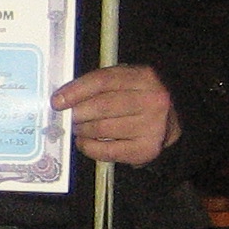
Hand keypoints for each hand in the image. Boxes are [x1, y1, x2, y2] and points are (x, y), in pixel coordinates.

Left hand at [52, 65, 180, 166]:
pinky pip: (107, 150)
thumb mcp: (126, 81)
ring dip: (81, 130)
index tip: (57, 101)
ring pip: (102, 128)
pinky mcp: (146, 149)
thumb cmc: (138, 98)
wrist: (172, 121)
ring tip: (76, 128)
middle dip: (77, 113)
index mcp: (144, 77)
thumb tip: (62, 99)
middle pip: (102, 106)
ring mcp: (151, 126)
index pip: (103, 81)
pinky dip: (89, 147)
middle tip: (66, 117)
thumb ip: (99, 85)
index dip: (76, 91)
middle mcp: (152, 101)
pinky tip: (84, 142)